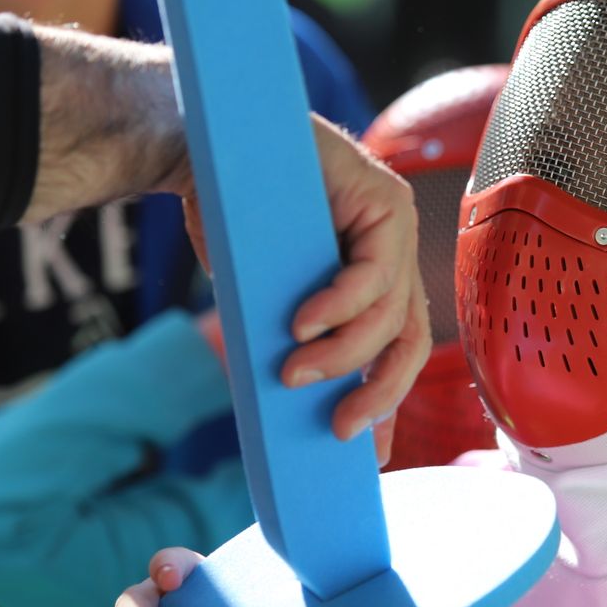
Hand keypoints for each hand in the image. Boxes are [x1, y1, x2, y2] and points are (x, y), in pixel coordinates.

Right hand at [183, 114, 431, 465]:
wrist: (195, 149)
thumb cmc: (227, 223)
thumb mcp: (266, 299)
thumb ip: (295, 341)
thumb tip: (301, 406)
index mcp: (374, 277)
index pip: (399, 350)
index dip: (388, 403)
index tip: (371, 457)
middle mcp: (394, 251)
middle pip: (410, 339)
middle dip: (379, 392)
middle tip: (338, 430)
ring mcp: (395, 223)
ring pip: (392, 311)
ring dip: (344, 352)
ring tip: (295, 372)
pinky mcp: (382, 197)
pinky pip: (373, 271)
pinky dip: (339, 306)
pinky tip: (304, 326)